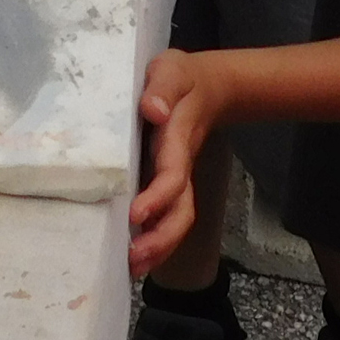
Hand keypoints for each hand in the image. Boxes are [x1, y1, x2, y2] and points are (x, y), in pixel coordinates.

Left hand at [129, 46, 240, 274]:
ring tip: (131, 268)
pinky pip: (167, 217)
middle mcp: (180, 166)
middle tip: (134, 259)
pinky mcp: (167, 184)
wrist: (208, 87)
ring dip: (159, 247)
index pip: (173, 174)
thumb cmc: (182, 79)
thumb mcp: (171, 70)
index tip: (136, 215)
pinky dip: (155, 242)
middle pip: (182, 211)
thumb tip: (152, 109)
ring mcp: (177, 178)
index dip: (158, 197)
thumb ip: (162, 86)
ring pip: (178, 220)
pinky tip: (133, 259)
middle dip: (162, 238)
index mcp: (177, 140)